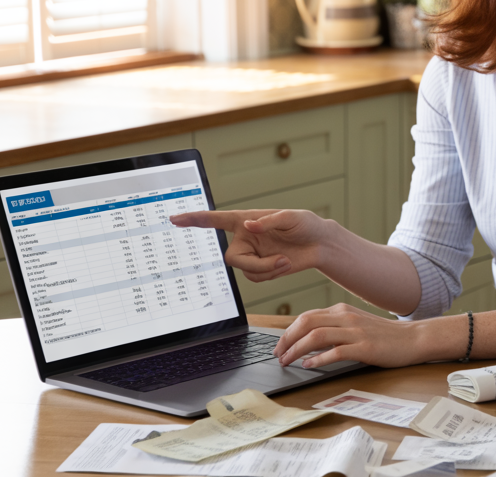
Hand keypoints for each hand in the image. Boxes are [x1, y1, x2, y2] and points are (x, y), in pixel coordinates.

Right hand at [170, 208, 334, 281]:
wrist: (320, 244)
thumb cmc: (306, 225)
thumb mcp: (291, 218)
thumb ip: (268, 221)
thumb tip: (249, 227)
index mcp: (246, 221)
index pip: (215, 220)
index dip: (194, 220)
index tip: (174, 219)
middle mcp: (245, 239)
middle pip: (232, 258)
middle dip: (255, 264)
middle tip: (279, 260)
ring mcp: (253, 255)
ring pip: (246, 271)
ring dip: (267, 270)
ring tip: (286, 260)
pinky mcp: (261, 269)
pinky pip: (257, 279)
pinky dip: (271, 274)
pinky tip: (284, 265)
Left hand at [274, 303, 428, 368]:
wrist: (413, 338)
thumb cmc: (384, 335)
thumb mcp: (357, 324)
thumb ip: (335, 328)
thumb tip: (308, 341)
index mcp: (343, 310)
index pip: (307, 317)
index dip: (289, 331)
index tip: (280, 345)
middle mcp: (347, 317)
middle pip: (307, 323)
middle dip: (287, 339)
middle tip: (278, 354)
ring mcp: (356, 332)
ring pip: (317, 335)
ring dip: (297, 349)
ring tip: (288, 361)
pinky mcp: (365, 347)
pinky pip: (336, 352)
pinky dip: (318, 359)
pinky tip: (309, 365)